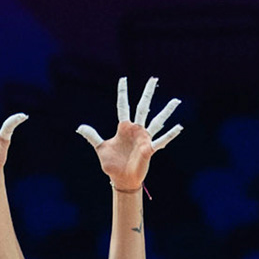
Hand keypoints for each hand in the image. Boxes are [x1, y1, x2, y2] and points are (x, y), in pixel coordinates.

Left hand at [77, 77, 182, 192]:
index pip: (123, 106)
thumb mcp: (100, 148)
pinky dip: (170, 134)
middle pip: (143, 107)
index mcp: (124, 128)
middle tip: (154, 78)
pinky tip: (179, 127)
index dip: (123, 93)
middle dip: (147, 93)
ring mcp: (144, 138)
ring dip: (166, 111)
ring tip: (176, 101)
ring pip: (157, 121)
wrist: (121, 179)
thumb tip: (79, 127)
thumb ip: (92, 136)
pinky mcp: (149, 149)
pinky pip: (161, 140)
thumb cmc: (112, 164)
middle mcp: (136, 130)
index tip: (123, 79)